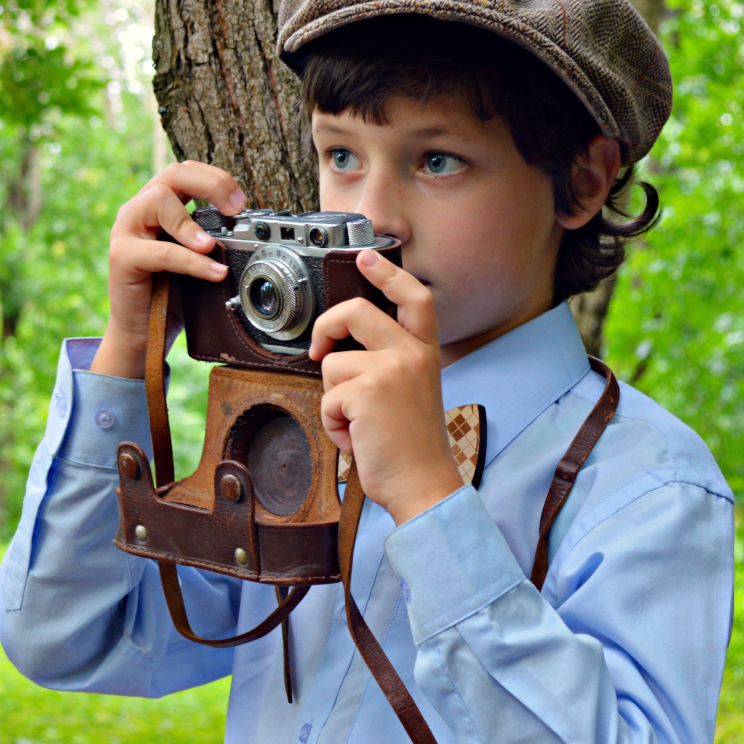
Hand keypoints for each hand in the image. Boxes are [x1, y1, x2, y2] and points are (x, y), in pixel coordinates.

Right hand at [90, 162, 246, 378]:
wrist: (141, 333)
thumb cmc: (169, 294)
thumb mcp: (194, 258)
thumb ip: (208, 237)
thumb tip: (246, 228)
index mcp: (156, 206)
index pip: (184, 171)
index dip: (216, 178)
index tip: (241, 202)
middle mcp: (137, 211)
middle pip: (172, 174)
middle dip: (211, 185)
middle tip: (236, 209)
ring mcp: (125, 231)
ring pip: (158, 200)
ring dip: (192, 221)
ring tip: (213, 245)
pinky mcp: (121, 257)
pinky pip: (161, 251)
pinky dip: (191, 261)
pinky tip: (213, 273)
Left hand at [307, 250, 464, 523]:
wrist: (423, 485)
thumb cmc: (410, 446)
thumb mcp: (410, 391)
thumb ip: (388, 362)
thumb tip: (342, 346)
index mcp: (425, 352)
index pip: (414, 298)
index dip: (389, 273)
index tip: (366, 257)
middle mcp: (412, 354)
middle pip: (356, 311)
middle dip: (326, 327)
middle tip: (319, 349)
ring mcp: (390, 370)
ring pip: (332, 363)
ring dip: (332, 399)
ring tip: (359, 422)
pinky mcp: (366, 392)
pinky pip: (326, 398)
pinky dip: (332, 423)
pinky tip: (358, 437)